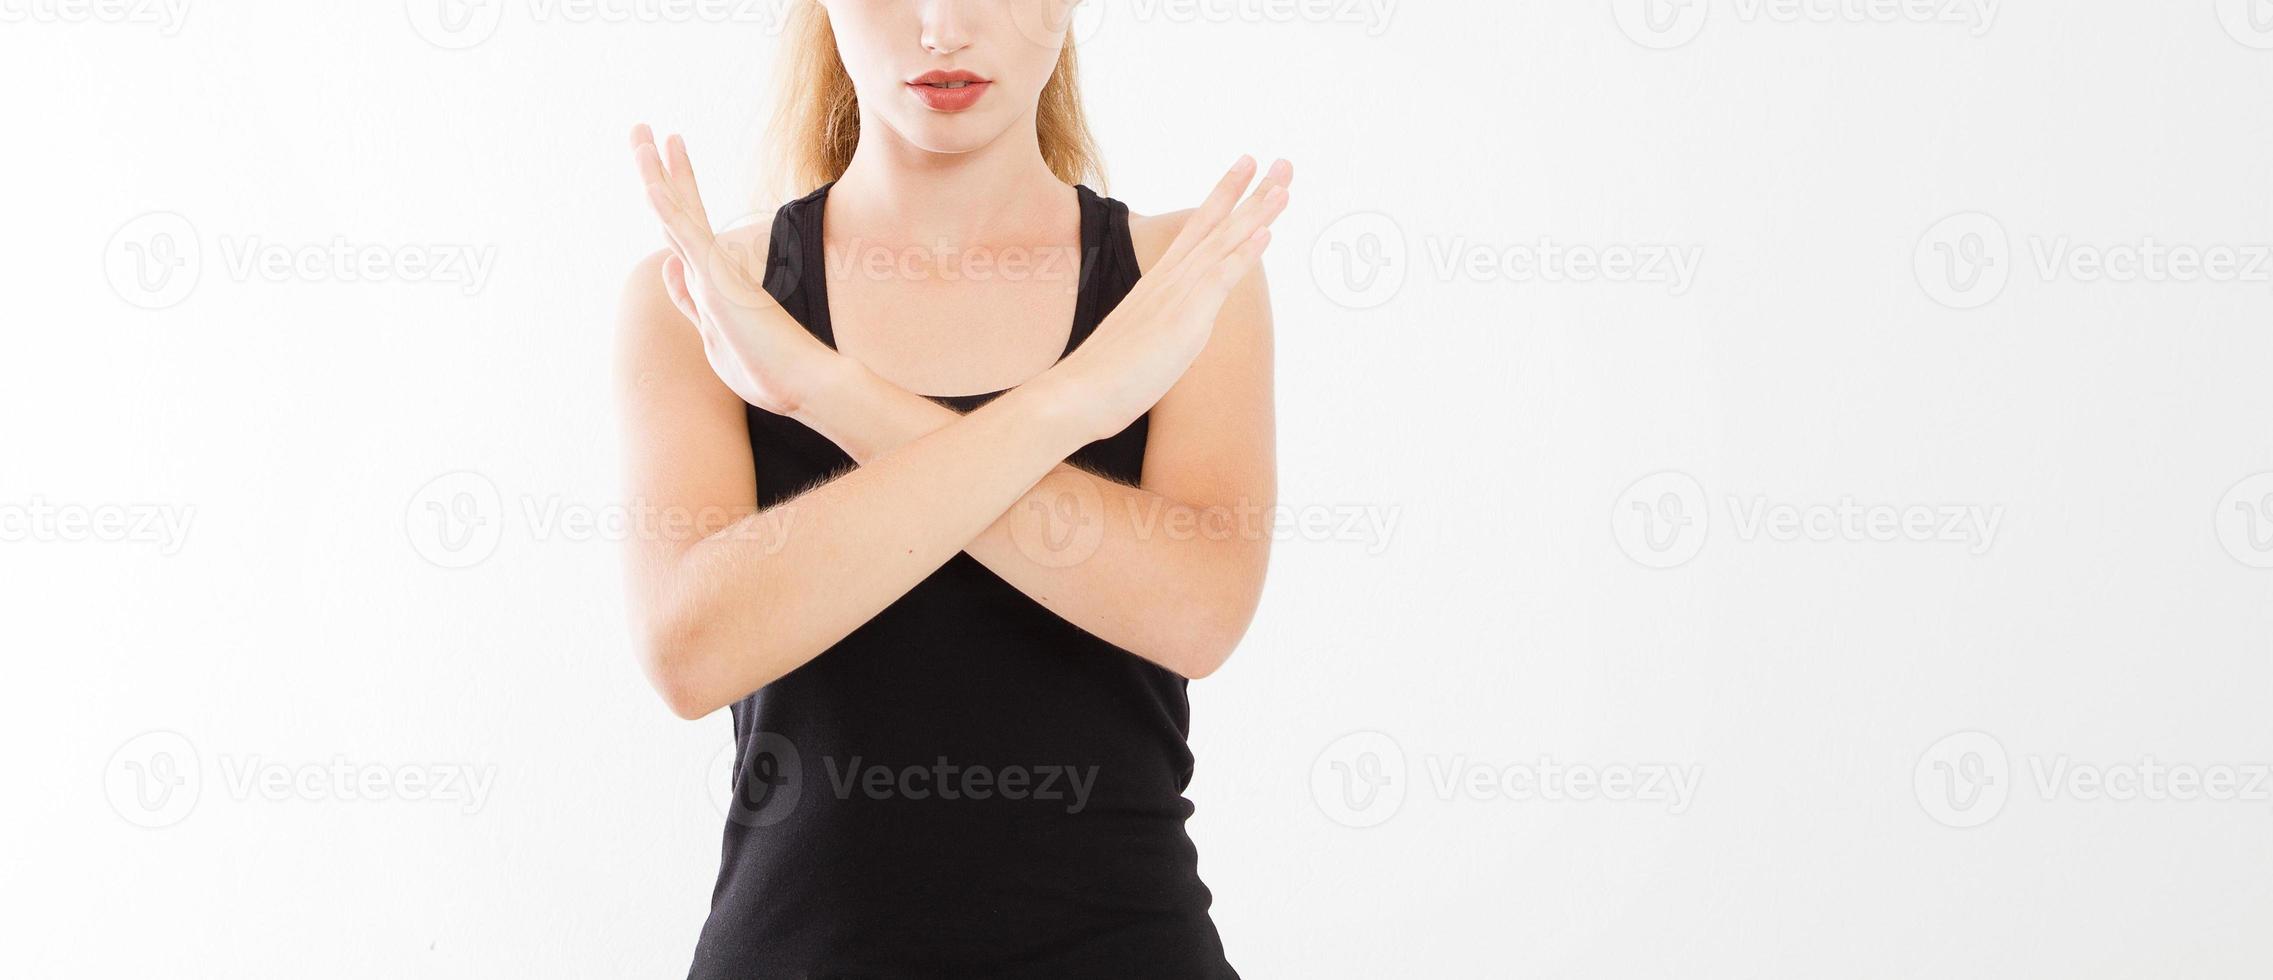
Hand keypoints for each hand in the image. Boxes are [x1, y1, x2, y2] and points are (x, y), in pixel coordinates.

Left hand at [632, 124, 840, 415]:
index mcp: (711, 278)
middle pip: (680, 206)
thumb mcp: (711, 333)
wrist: (804, 383)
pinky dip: (668, 210)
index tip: (662, 160)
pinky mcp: (720, 282)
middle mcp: (713, 266)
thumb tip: (668, 264)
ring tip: (640, 132)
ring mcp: (716, 271)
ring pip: (677, 212)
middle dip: (663, 166)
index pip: (683, 225)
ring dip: (655, 172)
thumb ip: (688, 297)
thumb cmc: (766, 370)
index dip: (671, 190)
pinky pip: (688, 239)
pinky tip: (651, 185)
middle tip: (645, 128)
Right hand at [1040, 156, 1291, 442]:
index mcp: (1158, 283)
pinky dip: (1243, 254)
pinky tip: (1266, 235)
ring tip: (1283, 184)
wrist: (1077, 395)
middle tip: (1280, 161)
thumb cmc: (1104, 378)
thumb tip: (1169, 331)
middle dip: (1250, 192)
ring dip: (1255, 213)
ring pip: (1222, 243)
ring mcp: (1175, 296)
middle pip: (1215, 225)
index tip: (1245, 169)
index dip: (1223, 198)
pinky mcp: (1183, 319)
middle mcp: (1168, 280)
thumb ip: (1159, 327)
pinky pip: (1219, 279)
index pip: (1197, 230)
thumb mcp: (1138, 342)